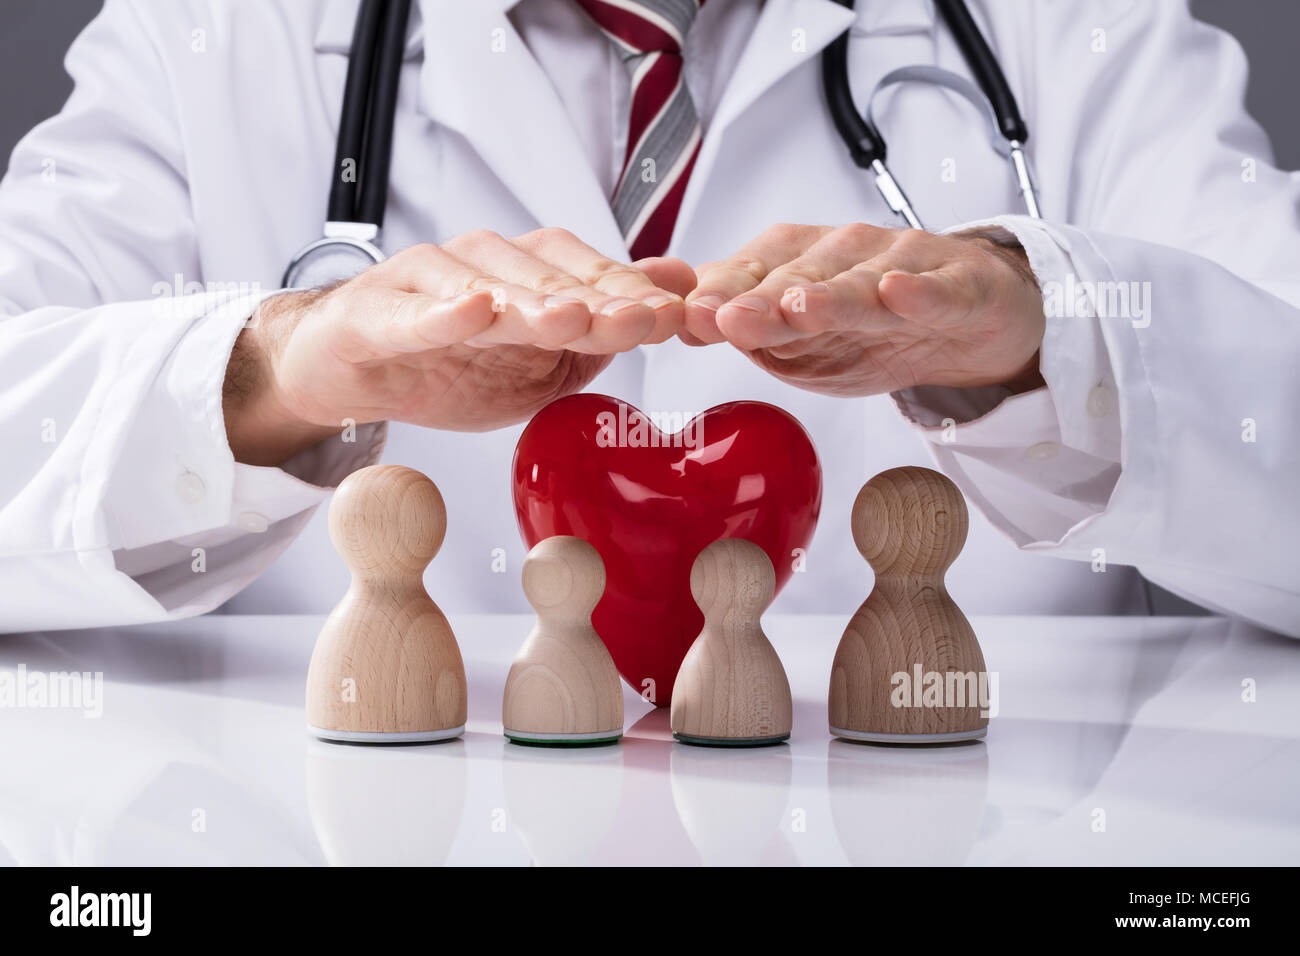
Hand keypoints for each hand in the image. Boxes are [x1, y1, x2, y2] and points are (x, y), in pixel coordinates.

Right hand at [224, 228, 694, 465]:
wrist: (350, 372)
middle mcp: (484, 264)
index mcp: (529, 274)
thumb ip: (603, 330)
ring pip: (490, 291)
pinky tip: (473, 310)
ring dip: (535, 303)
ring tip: (574, 317)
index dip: (633, 295)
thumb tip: (677, 289)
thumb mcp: (541, 365)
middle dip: (600, 299)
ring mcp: (429, 282)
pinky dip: (444, 313)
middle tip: (645, 318)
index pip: (591, 277)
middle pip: (549, 280)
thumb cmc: (447, 364)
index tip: (679, 316)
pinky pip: (415, 313)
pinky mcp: (377, 311)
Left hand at [681, 223, 1045, 396]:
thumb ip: (745, 329)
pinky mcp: (957, 284)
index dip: (719, 294)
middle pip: (798, 278)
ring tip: (803, 307)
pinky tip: (900, 293)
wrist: (968, 318)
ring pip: (860, 284)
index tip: (688, 315)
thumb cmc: (873, 326)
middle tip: (729, 317)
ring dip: (830, 295)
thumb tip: (680, 319)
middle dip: (761, 297)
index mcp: (797, 263)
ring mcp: (902, 265)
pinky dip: (918, 293)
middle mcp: (844, 255)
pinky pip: (936, 290)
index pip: (750, 275)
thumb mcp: (800, 339)